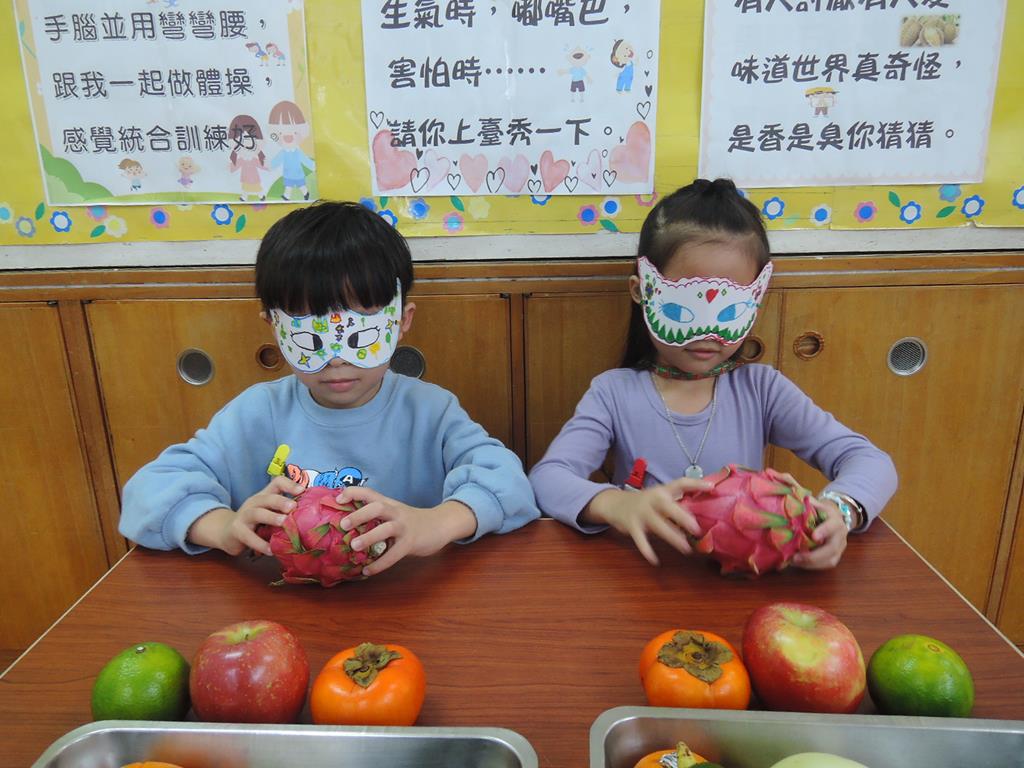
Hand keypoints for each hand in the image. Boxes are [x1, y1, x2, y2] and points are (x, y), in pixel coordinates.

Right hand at [187, 476, 302, 555]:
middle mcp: (254, 503)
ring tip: (284, 523)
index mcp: (264, 496)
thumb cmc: (255, 523)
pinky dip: (260, 544)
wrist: (226, 533)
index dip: (289, 484)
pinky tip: (271, 550)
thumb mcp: (269, 513)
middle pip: (266, 498)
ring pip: (256, 513)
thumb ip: (283, 513)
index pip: (276, 483)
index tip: (302, 490)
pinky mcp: (236, 531)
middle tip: (293, 507)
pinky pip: (248, 537)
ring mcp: (243, 516)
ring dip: (271, 517)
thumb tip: (311, 517)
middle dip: (280, 501)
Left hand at [335, 486, 477, 575]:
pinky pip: (394, 554)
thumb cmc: (412, 521)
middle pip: (378, 507)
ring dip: (369, 537)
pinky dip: (380, 564)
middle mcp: (396, 512)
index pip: (370, 493)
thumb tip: (348, 528)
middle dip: (360, 514)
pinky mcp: (411, 543)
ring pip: (387, 528)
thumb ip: (377, 517)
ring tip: (354, 547)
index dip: (354, 493)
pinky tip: (368, 571)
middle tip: (343, 525)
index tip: (338, 499)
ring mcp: (405, 527)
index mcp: (389, 504)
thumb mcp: (395, 513)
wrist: (440, 525)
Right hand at [583, 477, 714, 565]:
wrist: (614, 503)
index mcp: (662, 491)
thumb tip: (701, 515)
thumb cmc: (644, 503)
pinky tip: (655, 560)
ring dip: (672, 536)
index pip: (681, 483)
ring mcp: (641, 512)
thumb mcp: (659, 499)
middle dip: (682, 517)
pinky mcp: (632, 526)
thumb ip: (676, 505)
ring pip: (658, 525)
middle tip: (697, 529)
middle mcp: (652, 499)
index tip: (712, 487)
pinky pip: (641, 539)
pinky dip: (647, 550)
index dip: (696, 484)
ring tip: (686, 548)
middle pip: (668, 506)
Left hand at [792, 498, 848, 569]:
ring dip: (811, 564)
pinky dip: (811, 567)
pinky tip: (798, 564)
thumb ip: (807, 503)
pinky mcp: (835, 557)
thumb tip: (792, 502)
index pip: (833, 526)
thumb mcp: (816, 505)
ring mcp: (840, 548)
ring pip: (830, 560)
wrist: (834, 519)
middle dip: (814, 555)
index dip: (824, 531)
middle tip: (796, 557)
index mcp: (836, 521)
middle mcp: (841, 536)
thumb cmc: (821, 512)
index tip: (814, 536)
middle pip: (832, 548)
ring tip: (793, 562)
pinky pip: (825, 565)